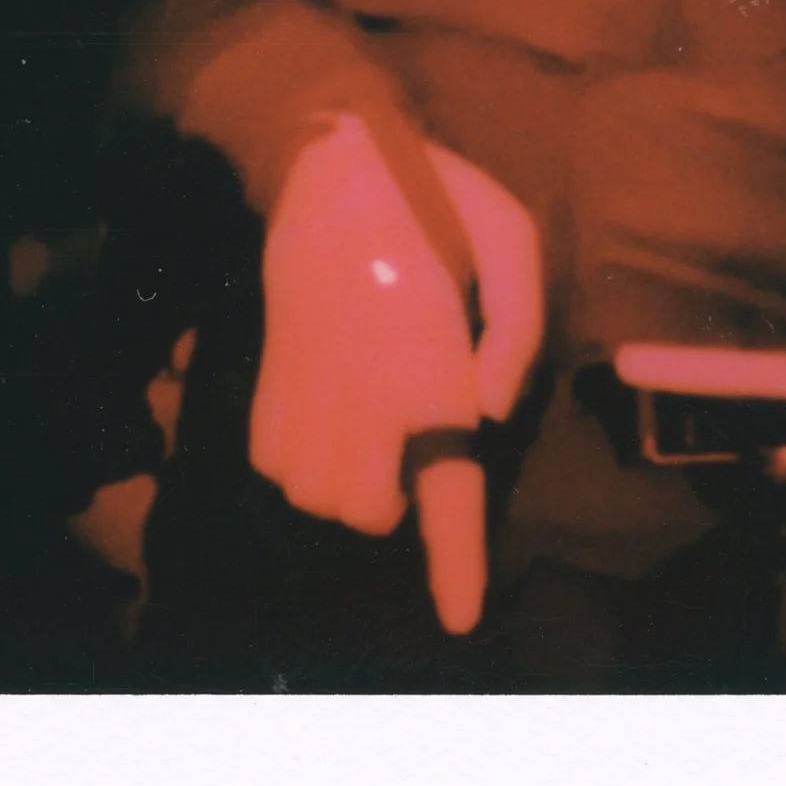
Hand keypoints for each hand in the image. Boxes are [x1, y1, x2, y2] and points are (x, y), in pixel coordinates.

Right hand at [253, 115, 542, 633]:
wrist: (329, 166)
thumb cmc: (434, 199)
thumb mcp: (511, 238)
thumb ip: (518, 332)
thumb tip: (488, 415)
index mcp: (426, 366)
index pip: (443, 488)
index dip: (452, 562)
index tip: (458, 619)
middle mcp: (358, 394)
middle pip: (367, 512)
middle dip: (395, 503)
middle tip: (415, 446)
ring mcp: (304, 389)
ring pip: (316, 499)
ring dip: (347, 490)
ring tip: (371, 436)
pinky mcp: (266, 379)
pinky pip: (273, 467)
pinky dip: (299, 468)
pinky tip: (327, 424)